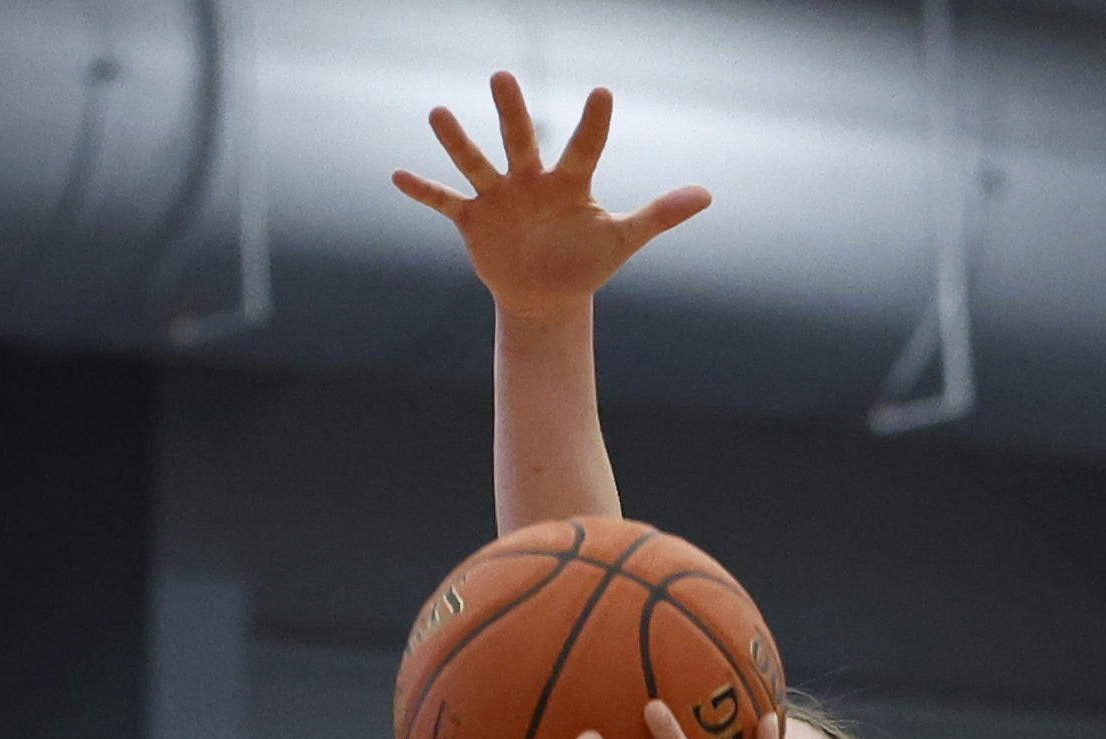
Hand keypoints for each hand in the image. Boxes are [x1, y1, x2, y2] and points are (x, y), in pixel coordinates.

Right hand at [392, 72, 710, 321]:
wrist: (549, 294)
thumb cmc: (587, 259)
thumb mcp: (625, 239)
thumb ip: (660, 214)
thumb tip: (707, 193)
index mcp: (569, 182)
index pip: (584, 147)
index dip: (594, 124)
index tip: (603, 93)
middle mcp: (531, 180)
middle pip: (520, 141)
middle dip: (511, 112)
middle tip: (502, 77)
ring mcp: (500, 197)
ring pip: (477, 163)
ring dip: (457, 141)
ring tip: (438, 112)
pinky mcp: (474, 220)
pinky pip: (446, 202)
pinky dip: (424, 191)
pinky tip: (398, 175)